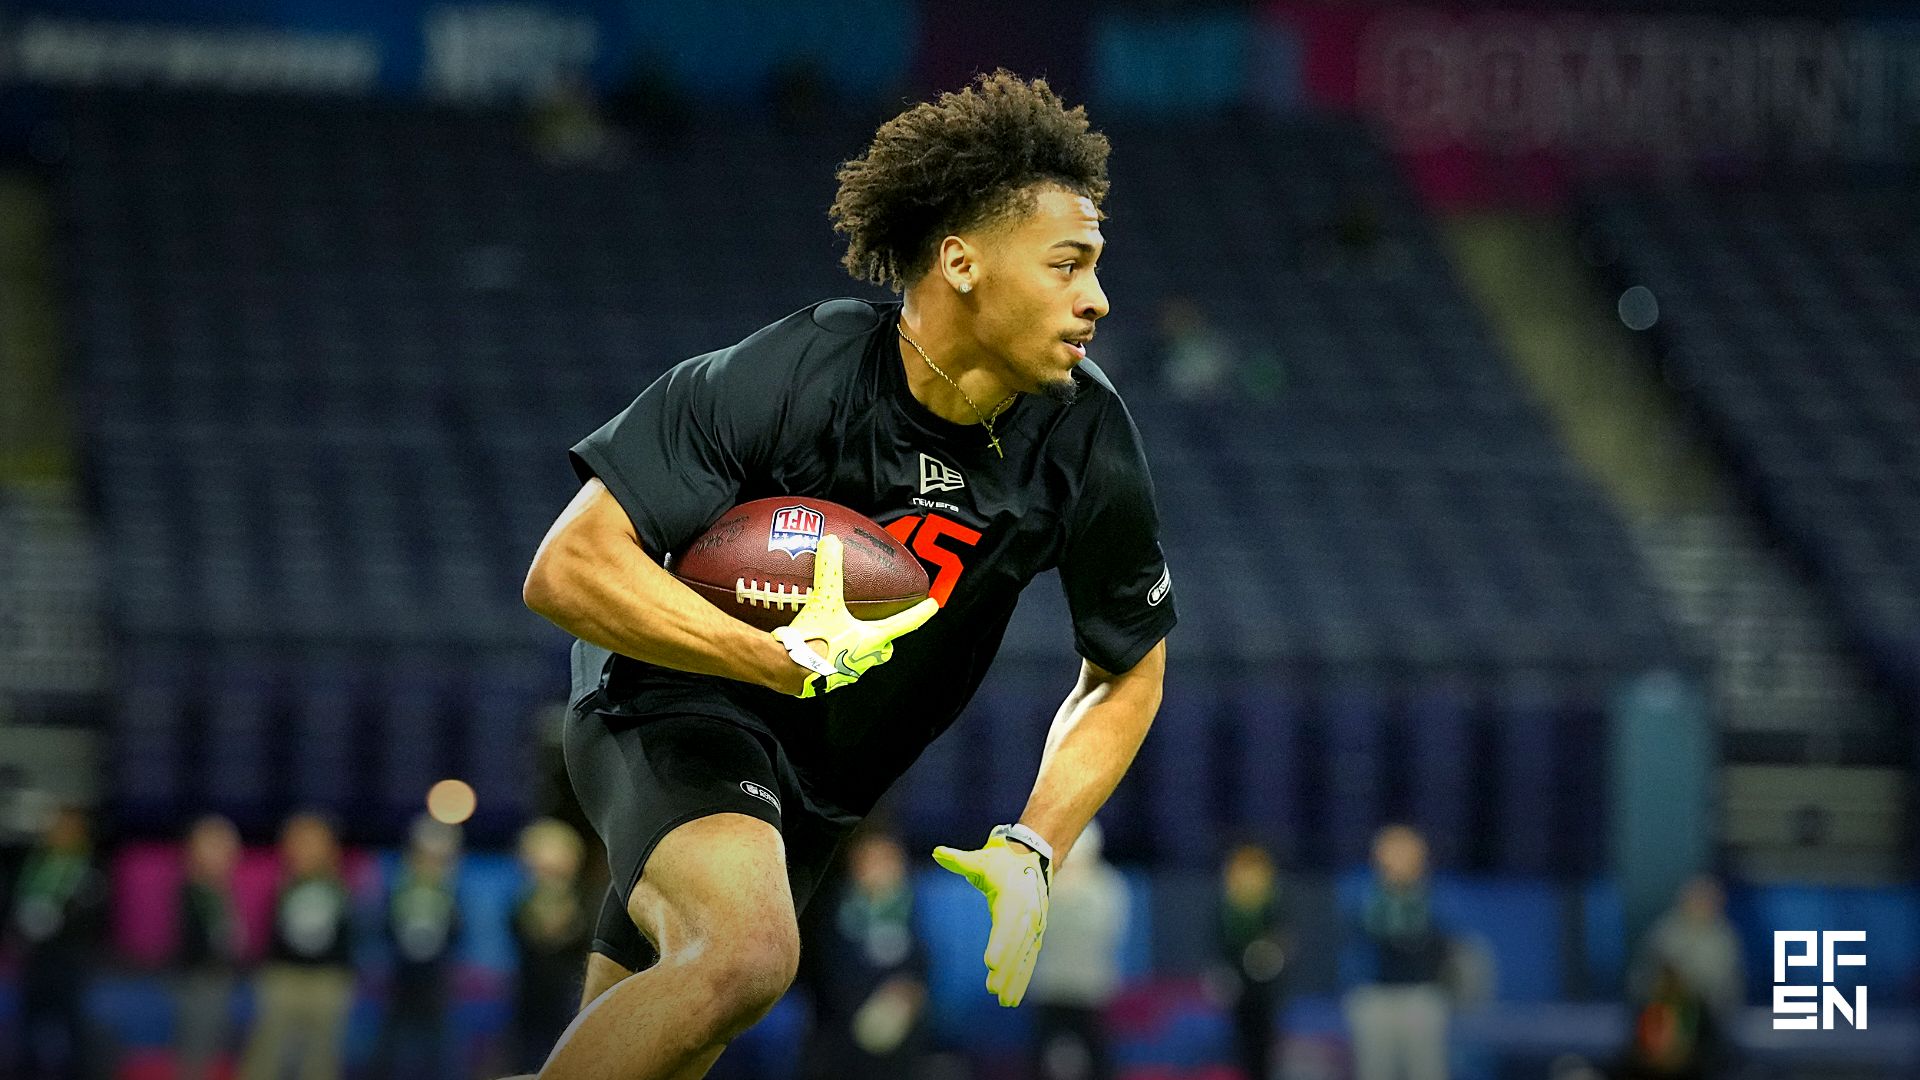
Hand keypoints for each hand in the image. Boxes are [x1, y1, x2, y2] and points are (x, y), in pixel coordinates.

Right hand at [770, 534, 938, 697]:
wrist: (787, 670)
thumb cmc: (813, 640)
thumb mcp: (823, 600)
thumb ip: (829, 570)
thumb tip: (832, 543)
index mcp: (870, 640)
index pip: (904, 623)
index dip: (920, 613)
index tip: (932, 606)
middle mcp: (863, 659)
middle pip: (883, 648)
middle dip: (885, 639)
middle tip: (880, 627)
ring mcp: (845, 673)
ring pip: (860, 660)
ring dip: (856, 648)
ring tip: (843, 634)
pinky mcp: (824, 682)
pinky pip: (834, 668)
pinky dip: (830, 657)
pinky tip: (816, 647)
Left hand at [932, 829, 1050, 1005]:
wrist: (1035, 859)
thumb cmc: (1002, 861)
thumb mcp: (982, 859)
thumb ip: (960, 860)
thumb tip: (937, 852)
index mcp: (1014, 896)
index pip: (1006, 923)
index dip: (999, 943)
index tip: (990, 962)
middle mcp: (1028, 913)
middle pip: (1016, 945)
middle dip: (1006, 968)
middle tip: (992, 988)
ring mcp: (1035, 926)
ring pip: (1024, 957)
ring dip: (1015, 979)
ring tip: (1003, 1000)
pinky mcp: (1036, 935)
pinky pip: (1029, 959)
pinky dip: (1022, 978)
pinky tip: (1013, 997)